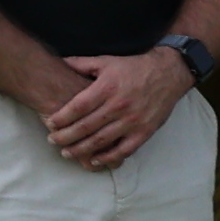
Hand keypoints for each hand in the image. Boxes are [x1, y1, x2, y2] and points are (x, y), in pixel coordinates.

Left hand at [44, 47, 188, 169]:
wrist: (169, 73)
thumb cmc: (135, 67)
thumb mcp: (107, 61)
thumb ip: (81, 64)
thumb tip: (59, 62)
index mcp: (108, 87)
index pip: (78, 107)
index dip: (61, 118)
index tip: (50, 123)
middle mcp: (119, 105)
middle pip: (85, 126)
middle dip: (65, 136)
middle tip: (52, 140)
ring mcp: (133, 120)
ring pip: (101, 140)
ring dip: (81, 149)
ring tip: (66, 152)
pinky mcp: (145, 131)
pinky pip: (124, 149)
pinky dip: (108, 157)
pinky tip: (94, 159)